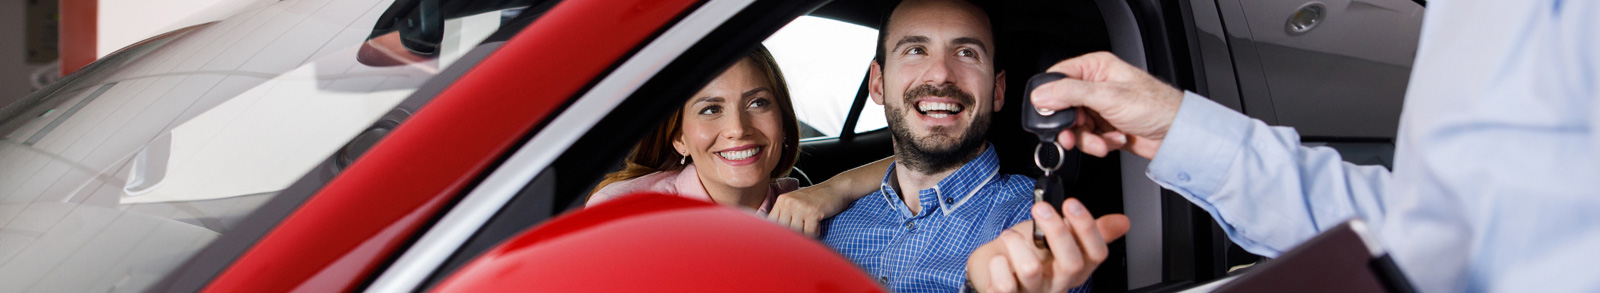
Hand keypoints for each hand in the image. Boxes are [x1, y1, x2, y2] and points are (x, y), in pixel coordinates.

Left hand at [768, 188, 850, 236]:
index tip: (783, 239)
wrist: (838, 188)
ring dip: (805, 236)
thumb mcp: (797, 202)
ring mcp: (800, 207)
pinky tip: (818, 227)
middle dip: (793, 236)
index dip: (776, 234)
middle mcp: (788, 202)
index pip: (771, 223)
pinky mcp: (812, 212)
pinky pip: (809, 234)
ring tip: (811, 228)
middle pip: (783, 230)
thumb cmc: (818, 199)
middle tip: (802, 235)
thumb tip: (776, 236)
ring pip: (796, 233)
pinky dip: (815, 234)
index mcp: (782, 200)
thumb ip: (785, 215)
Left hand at [966, 198, 1130, 292]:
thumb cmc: (1031, 252)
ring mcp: (1034, 292)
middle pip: (1071, 263)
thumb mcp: (1063, 238)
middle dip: (1056, 230)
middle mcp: (1059, 283)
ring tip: (1010, 235)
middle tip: (1040, 208)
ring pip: (1032, 270)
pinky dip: (998, 264)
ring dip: (1016, 243)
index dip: (1087, 228)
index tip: (1071, 203)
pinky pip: (1005, 284)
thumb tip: (1123, 222)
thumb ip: (1091, 231)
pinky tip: (1000, 258)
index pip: (1097, 254)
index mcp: (1077, 267)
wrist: (997, 268)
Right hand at [1031, 52, 1183, 158]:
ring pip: (1074, 126)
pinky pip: (1088, 138)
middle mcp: (1096, 86)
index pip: (1058, 77)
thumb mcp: (1108, 96)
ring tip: (1102, 141)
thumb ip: (1070, 94)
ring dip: (1086, 139)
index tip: (1048, 114)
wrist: (1178, 135)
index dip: (1049, 97)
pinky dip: (1098, 144)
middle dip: (1070, 125)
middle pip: (1063, 107)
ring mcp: (1100, 108)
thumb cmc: (1156, 107)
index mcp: (1096, 68)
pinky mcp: (1105, 128)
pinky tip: (1114, 140)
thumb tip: (1041, 94)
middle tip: (1071, 135)